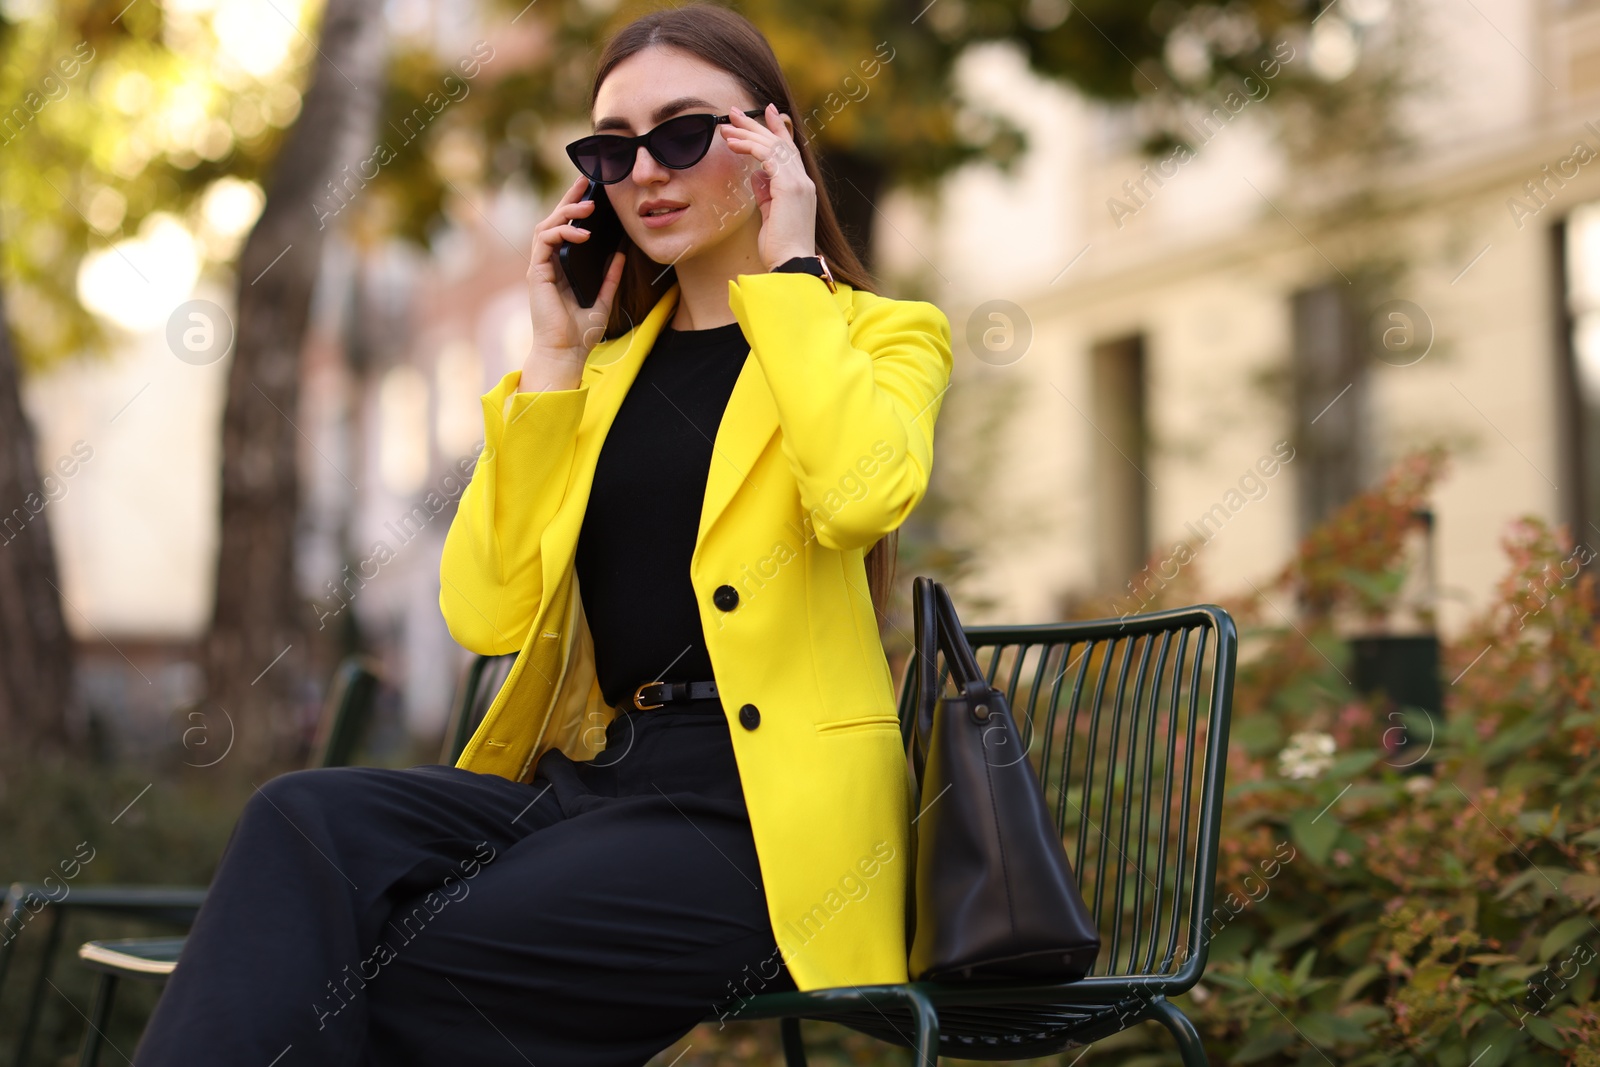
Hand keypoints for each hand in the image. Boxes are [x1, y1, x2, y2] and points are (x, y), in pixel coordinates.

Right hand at [520, 175, 626, 389]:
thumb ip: (610, 276)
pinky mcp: (536, 273)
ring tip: (588, 207)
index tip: (592, 191)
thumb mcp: (603, 299)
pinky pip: (545, 242)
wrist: (566, 353)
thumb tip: (621, 252)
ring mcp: (540, 267)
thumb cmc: (580, 332)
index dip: (576, 208)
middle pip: (554, 221)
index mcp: (561, 267)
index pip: (566, 229)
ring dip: (566, 212)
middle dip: (569, 199)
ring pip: (546, 226)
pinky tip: (581, 232)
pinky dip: (562, 232)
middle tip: (587, 181)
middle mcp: (548, 264)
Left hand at [719, 103, 816, 270]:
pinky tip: (734, 145)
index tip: (766, 111)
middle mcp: (803, 181)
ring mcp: (799, 183)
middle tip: (733, 113)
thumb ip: (765, 193)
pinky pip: (767, 157)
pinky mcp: (789, 187)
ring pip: (772, 146)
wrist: (791, 265)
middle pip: (779, 142)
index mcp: (801, 187)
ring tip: (726, 127)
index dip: (778, 128)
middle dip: (755, 125)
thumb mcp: (770, 214)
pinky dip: (750, 147)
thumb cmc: (779, 247)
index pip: (789, 150)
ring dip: (747, 134)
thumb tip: (755, 175)